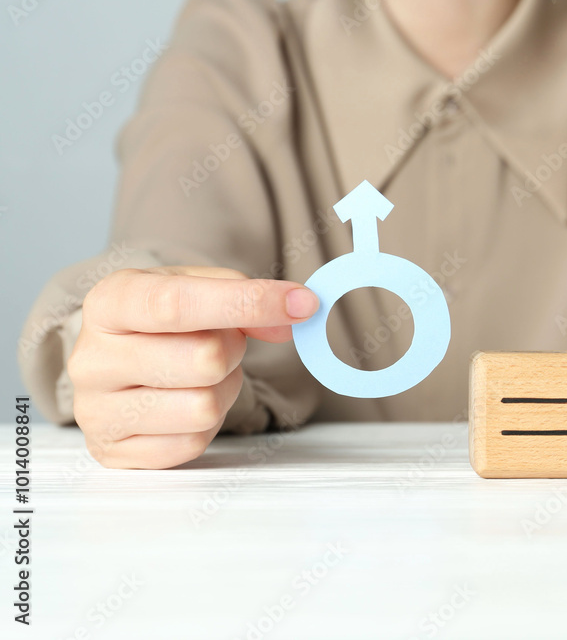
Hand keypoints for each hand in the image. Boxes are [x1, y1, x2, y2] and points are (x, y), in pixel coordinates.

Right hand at [67, 267, 318, 468]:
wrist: (118, 362)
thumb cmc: (162, 322)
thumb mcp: (196, 287)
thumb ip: (245, 294)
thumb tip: (293, 318)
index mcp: (109, 303)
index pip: (177, 304)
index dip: (246, 303)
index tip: (301, 303)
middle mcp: (92, 359)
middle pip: (203, 360)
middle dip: (232, 351)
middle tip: (221, 345)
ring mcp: (96, 411)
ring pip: (204, 408)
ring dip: (222, 390)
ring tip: (201, 377)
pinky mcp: (113, 452)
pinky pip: (192, 444)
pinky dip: (206, 425)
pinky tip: (186, 404)